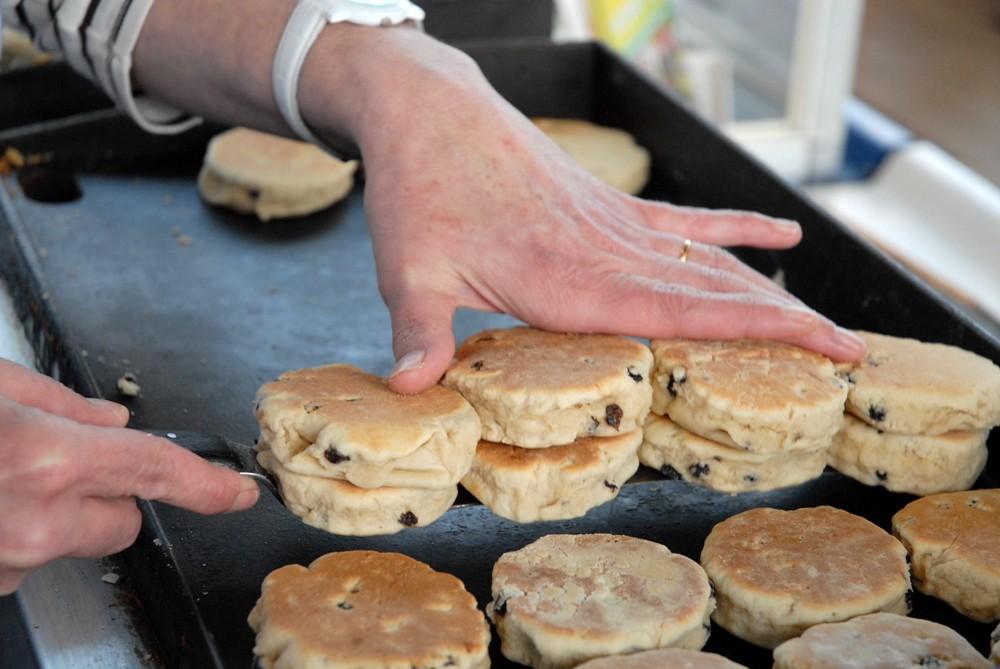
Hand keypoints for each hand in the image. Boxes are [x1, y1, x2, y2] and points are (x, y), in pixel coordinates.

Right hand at [0, 359, 258, 593]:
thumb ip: (60, 403)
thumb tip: (109, 423)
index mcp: (49, 462)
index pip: (157, 470)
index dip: (207, 483)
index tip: (239, 493)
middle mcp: (36, 524)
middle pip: (122, 520)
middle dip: (107, 492)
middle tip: (51, 461)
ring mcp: (10, 562)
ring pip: (70, 540)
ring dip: (52, 513)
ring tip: (4, 476)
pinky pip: (26, 556)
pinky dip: (16, 530)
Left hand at [315, 31, 865, 392]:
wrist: (430, 111)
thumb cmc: (418, 192)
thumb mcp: (408, 268)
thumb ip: (419, 329)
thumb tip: (408, 387)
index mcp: (567, 278)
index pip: (681, 310)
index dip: (756, 329)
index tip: (820, 343)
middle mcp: (605, 251)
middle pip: (712, 289)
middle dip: (784, 323)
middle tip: (848, 351)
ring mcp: (614, 223)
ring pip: (708, 259)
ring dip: (769, 289)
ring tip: (824, 319)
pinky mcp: (609, 205)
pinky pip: (686, 220)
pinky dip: (735, 228)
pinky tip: (780, 232)